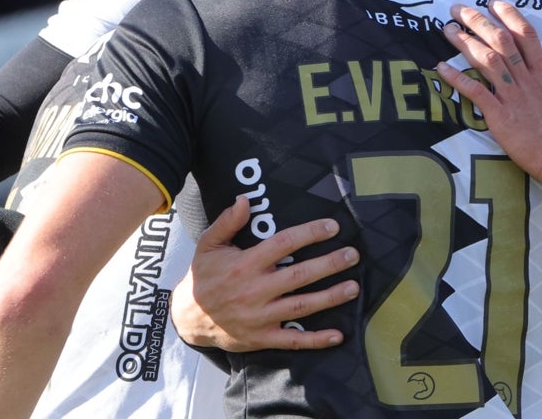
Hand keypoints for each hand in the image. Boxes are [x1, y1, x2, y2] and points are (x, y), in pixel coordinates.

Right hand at [171, 196, 359, 351]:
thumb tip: (244, 200)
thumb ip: (227, 222)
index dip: (309, 234)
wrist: (187, 318)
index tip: (332, 227)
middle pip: (299, 276)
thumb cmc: (203, 276)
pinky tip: (338, 335)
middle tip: (352, 255)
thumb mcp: (208, 245)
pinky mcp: (262, 338)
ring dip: (330, 297)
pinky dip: (316, 340)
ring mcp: (260, 317)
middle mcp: (255, 290)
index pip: (283, 244)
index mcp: (245, 264)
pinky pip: (293, 340)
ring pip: (301, 307)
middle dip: (329, 264)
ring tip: (353, 287)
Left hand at [435, 0, 541, 211]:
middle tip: (459, 9)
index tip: (493, 2)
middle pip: (500, 41)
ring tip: (448, 29)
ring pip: (486, 60)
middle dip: (478, 21)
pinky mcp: (500, 116)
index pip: (525, 35)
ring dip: (464, 42)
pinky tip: (442, 67)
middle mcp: (526, 79)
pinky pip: (475, 92)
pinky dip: (456, 78)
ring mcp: (512, 96)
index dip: (509, 15)